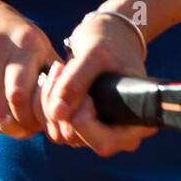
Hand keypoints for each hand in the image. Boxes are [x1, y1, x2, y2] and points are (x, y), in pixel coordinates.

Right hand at [0, 0, 59, 138]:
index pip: (20, 97)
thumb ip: (55, 75)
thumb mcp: (39, 44)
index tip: (39, 125)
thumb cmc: (15, 36)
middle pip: (1, 110)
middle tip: (25, 131)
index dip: (30, 119)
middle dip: (16, 128)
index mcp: (23, 43)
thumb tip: (65, 110)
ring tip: (11, 126)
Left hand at [40, 14, 157, 156]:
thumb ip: (77, 81)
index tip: (85, 92)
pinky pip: (51, 125)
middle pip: (74, 137)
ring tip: (58, 69)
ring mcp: (95, 132)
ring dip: (49, 100)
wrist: (108, 37)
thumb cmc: (111, 43)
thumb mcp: (96, 54)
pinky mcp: (77, 126)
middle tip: (62, 69)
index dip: (84, 121)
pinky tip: (53, 77)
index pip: (103, 142)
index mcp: (136, 123)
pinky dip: (44, 101)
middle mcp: (117, 135)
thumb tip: (58, 113)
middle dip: (60, 104)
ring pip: (58, 132)